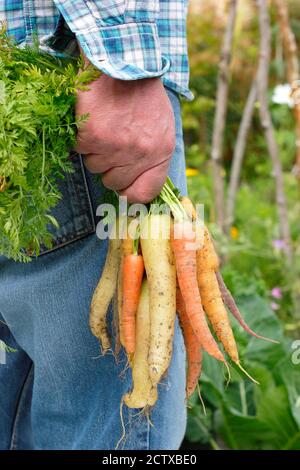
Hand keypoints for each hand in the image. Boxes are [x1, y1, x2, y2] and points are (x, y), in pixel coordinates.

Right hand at [75, 74, 174, 202]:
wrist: (123, 58)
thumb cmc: (142, 93)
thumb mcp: (162, 125)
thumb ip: (153, 156)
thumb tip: (137, 186)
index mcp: (161, 152)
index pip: (144, 194)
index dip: (129, 192)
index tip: (123, 185)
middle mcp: (141, 153)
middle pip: (113, 183)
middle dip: (108, 166)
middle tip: (111, 141)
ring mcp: (116, 146)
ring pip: (94, 166)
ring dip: (94, 149)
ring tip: (104, 123)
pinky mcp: (93, 135)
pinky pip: (79, 150)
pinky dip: (80, 135)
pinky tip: (91, 118)